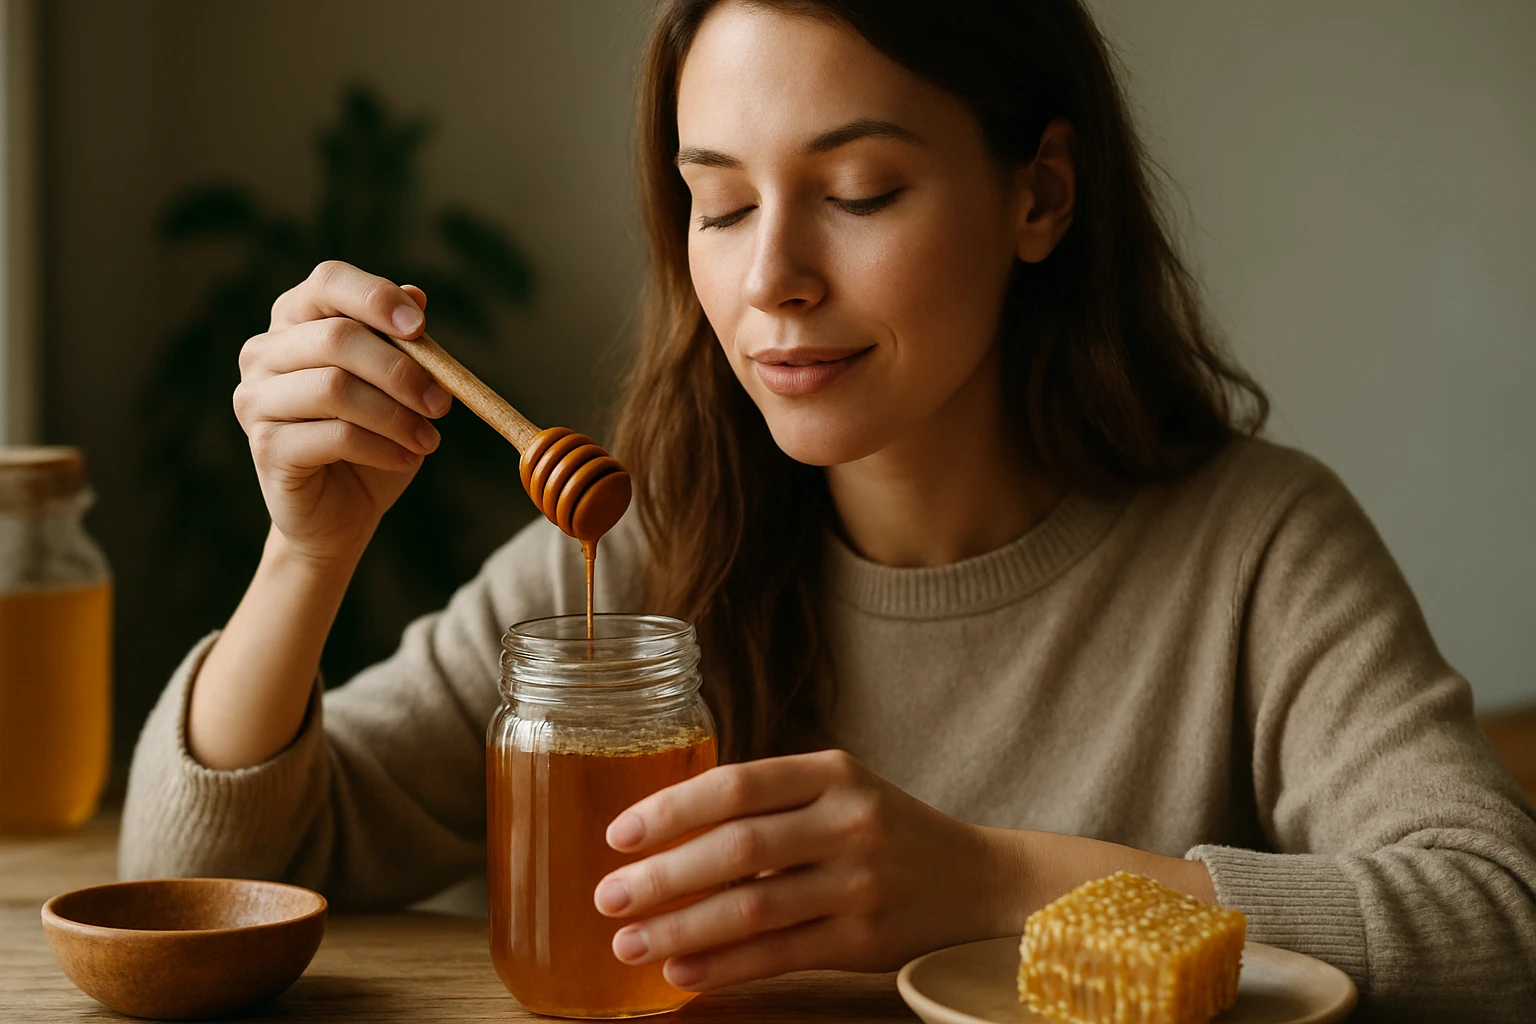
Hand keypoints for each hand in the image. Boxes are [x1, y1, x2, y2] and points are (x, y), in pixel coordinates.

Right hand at [235, 261, 450, 567]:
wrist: (342, 510)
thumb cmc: (371, 436)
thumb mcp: (397, 387)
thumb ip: (402, 342)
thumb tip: (417, 295)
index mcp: (295, 320)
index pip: (328, 281)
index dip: (376, 298)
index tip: (422, 328)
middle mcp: (264, 352)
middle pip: (337, 338)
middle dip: (401, 370)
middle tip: (442, 403)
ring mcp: (256, 398)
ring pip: (335, 388)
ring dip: (396, 415)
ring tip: (430, 439)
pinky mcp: (265, 446)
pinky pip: (334, 436)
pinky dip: (382, 447)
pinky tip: (408, 459)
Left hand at [592, 749, 1000, 991]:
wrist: (977, 880)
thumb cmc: (885, 830)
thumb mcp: (838, 791)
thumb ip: (768, 803)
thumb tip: (664, 836)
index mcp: (832, 772)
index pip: (736, 785)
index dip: (671, 811)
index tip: (619, 836)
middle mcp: (848, 821)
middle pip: (737, 849)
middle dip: (662, 877)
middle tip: (607, 897)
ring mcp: (860, 883)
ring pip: (752, 909)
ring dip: (681, 928)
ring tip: (628, 943)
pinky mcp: (866, 939)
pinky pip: (780, 955)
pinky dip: (724, 966)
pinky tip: (681, 972)